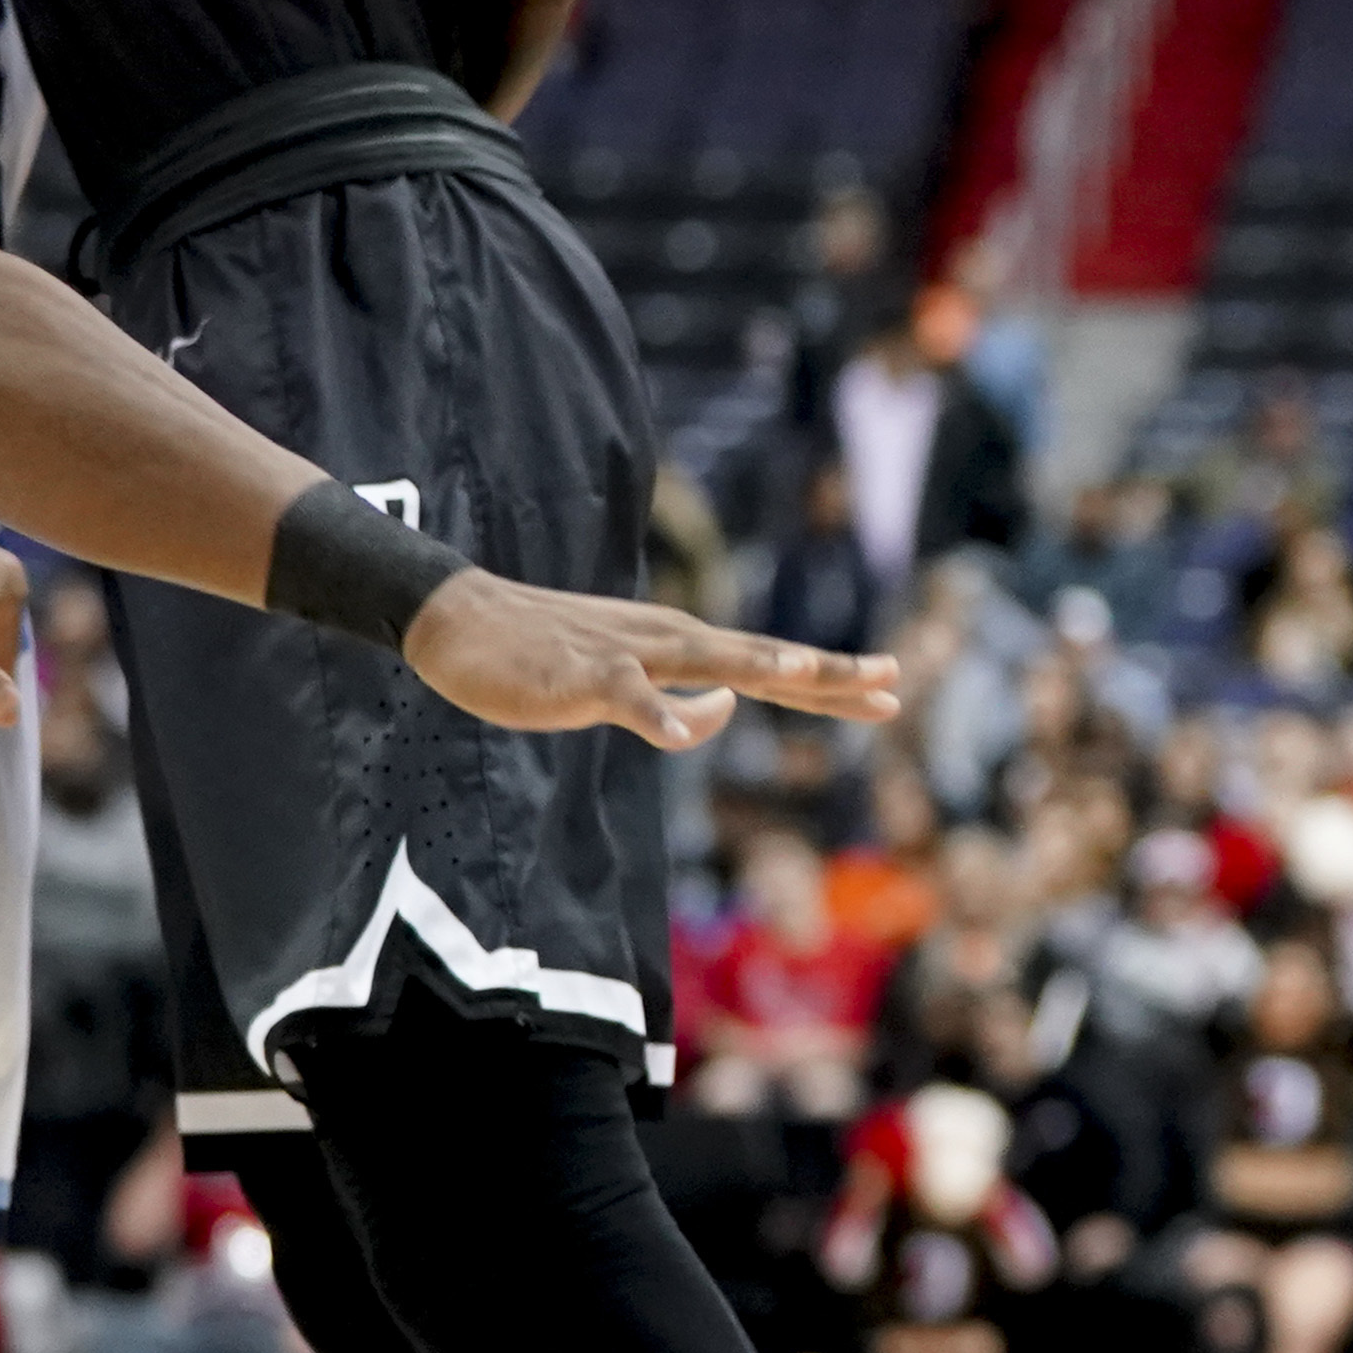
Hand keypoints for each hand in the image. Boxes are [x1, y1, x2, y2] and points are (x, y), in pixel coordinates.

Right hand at [398, 572, 898, 749]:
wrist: (460, 621)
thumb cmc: (546, 655)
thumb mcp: (627, 687)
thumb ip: (681, 701)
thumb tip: (727, 710)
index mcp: (682, 647)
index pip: (771, 666)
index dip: (831, 679)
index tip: (890, 687)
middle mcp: (669, 642)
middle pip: (762, 660)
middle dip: (827, 672)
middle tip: (893, 681)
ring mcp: (627, 655)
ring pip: (705, 660)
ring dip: (756, 665)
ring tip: (805, 670)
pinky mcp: (583, 676)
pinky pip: (626, 695)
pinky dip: (656, 712)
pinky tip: (678, 731)